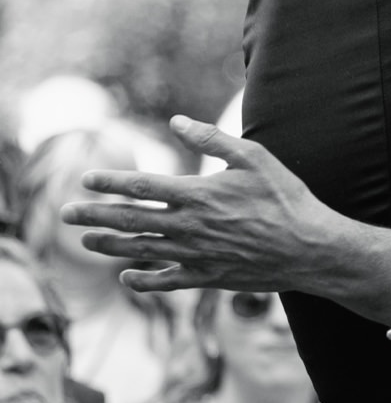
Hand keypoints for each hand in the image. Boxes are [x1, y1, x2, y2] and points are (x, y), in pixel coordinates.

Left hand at [57, 117, 390, 328]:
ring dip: (109, 244)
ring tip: (86, 240)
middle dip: (94, 215)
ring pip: (141, 250)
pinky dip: (142, 279)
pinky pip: (166, 280)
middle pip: (130, 219)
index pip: (141, 186)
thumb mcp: (256, 158)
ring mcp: (197, 254)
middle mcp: (190, 226)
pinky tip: (126, 275)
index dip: (110, 182)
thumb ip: (214, 139)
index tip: (87, 179)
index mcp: (199, 194)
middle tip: (67, 213)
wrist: (311, 249)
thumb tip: (178, 122)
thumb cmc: (287, 199)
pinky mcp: (208, 277)